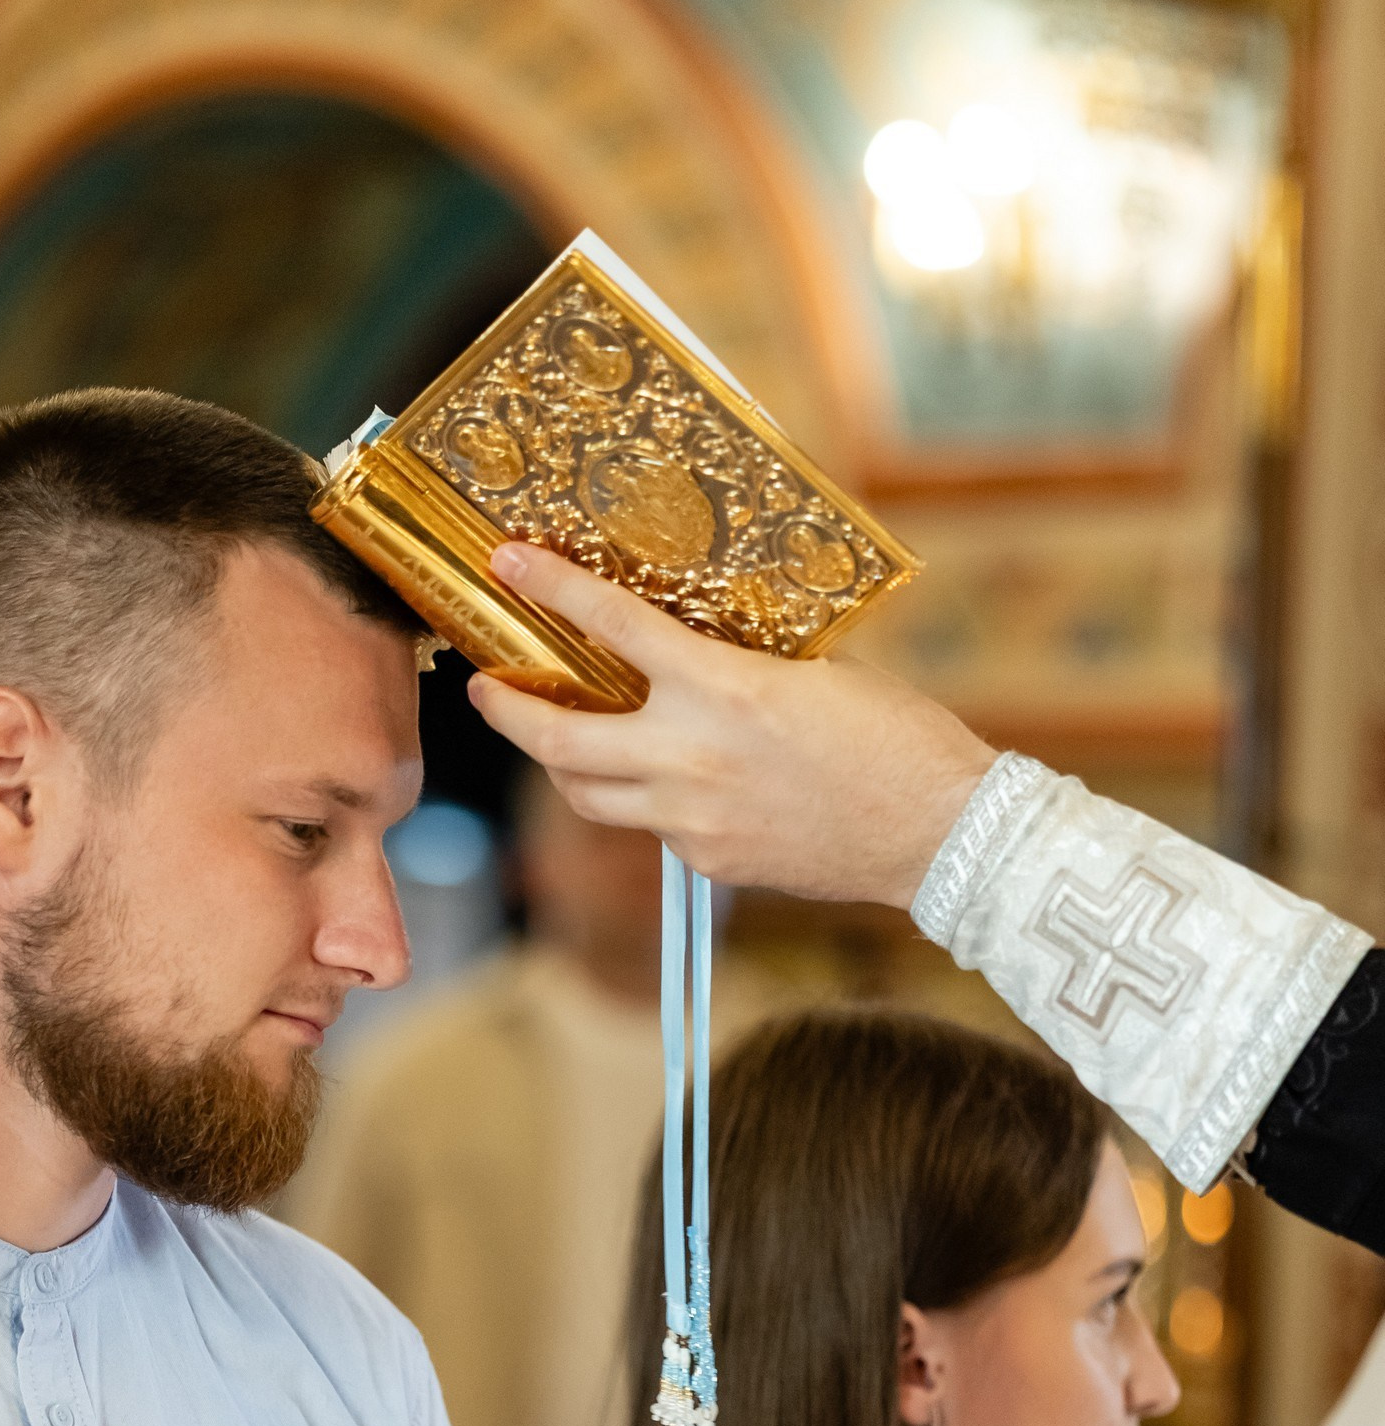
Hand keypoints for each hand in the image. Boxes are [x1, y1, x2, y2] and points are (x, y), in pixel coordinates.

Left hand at [465, 541, 994, 908]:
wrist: (941, 833)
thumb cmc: (898, 739)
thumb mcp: (819, 672)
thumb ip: (742, 663)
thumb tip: (698, 648)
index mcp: (723, 687)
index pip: (610, 627)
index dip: (549, 589)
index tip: (507, 564)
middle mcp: (690, 756)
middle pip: (558, 738)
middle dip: (505, 711)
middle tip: (483, 687)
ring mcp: (691, 818)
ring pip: (586, 794)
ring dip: (559, 762)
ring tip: (553, 736)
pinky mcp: (706, 860)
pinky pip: (648, 827)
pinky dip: (642, 798)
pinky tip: (665, 781)